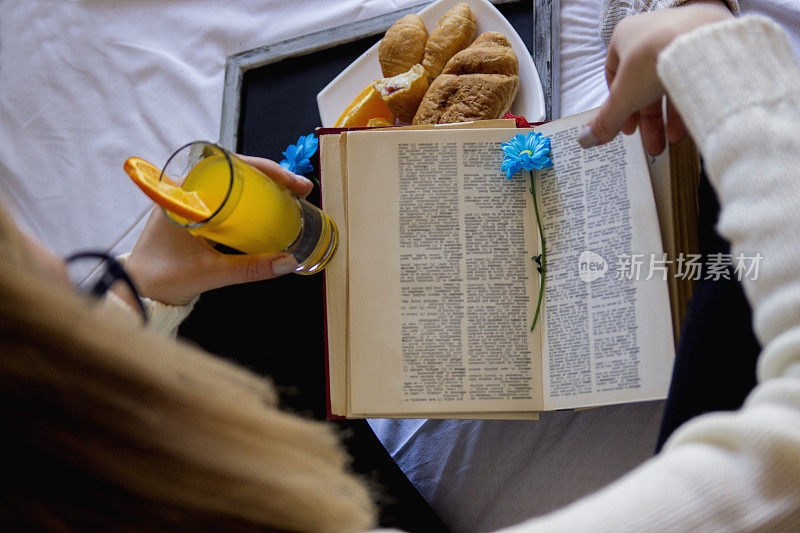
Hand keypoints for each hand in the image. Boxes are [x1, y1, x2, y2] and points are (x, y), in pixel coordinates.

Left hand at [124, 156, 313, 305]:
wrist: (138, 291)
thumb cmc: (162, 278)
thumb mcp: (211, 272)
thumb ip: (250, 268)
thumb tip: (287, 262)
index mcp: (182, 193)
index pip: (231, 166)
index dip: (266, 169)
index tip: (290, 181)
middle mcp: (184, 189)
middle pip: (237, 169)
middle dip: (273, 176)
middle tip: (300, 188)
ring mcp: (189, 199)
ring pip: (234, 181)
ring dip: (264, 186)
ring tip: (291, 194)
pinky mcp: (194, 212)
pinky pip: (227, 196)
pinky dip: (251, 198)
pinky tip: (270, 206)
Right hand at [579, 1, 731, 154]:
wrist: (700, 42)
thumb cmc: (654, 55)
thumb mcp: (623, 96)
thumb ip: (606, 119)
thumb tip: (587, 138)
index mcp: (625, 37)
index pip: (615, 75)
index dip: (618, 105)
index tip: (626, 127)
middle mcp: (652, 33)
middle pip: (644, 84)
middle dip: (647, 118)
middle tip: (651, 141)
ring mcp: (679, 37)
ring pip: (669, 82)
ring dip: (669, 115)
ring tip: (672, 139)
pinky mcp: (705, 44)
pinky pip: (693, 77)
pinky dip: (690, 100)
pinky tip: (690, 121)